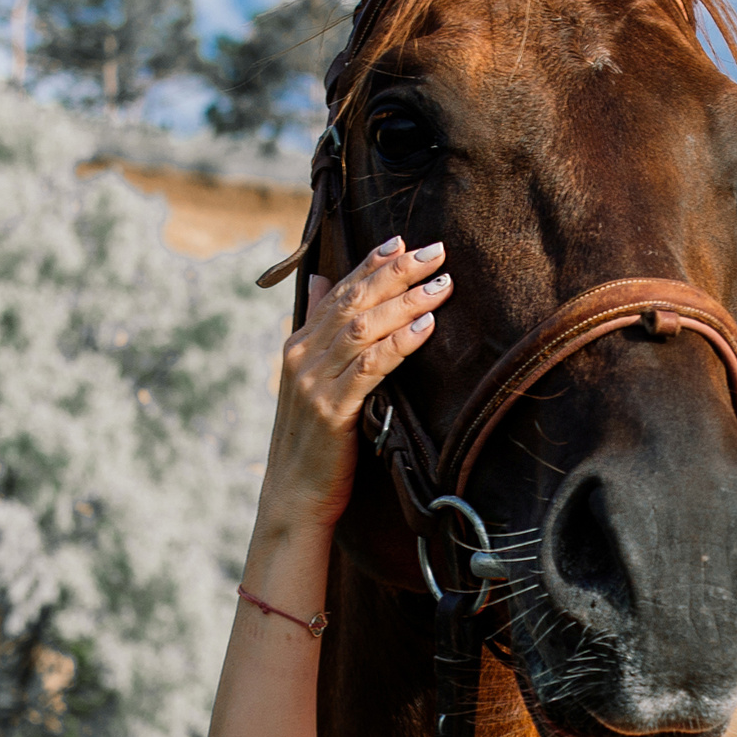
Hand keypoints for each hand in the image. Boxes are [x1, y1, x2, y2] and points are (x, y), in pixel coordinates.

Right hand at [262, 238, 448, 531]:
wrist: (294, 496)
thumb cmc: (314, 442)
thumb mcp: (312, 381)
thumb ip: (320, 332)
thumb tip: (323, 280)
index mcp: (298, 345)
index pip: (340, 292)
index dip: (371, 264)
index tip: (403, 241)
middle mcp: (302, 356)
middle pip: (354, 301)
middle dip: (396, 272)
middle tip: (436, 251)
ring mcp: (314, 382)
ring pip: (363, 328)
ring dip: (406, 302)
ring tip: (442, 285)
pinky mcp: (332, 410)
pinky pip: (370, 367)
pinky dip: (399, 343)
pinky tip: (425, 327)